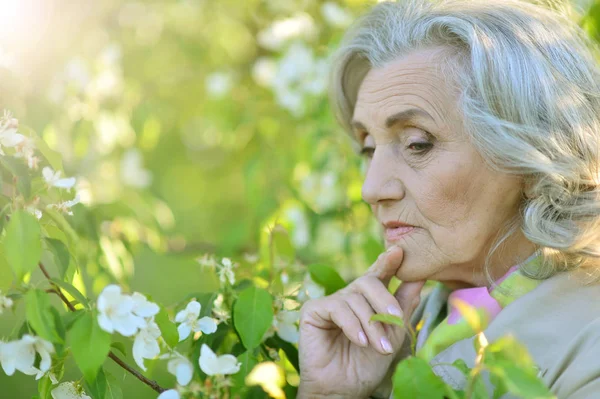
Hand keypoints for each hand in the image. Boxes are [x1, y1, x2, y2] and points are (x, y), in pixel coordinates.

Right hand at [298, 246, 425, 398]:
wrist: (343, 389)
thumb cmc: (368, 364)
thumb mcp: (393, 334)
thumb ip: (404, 306)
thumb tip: (420, 278)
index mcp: (367, 299)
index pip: (377, 275)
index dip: (387, 262)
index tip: (399, 252)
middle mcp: (348, 296)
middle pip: (368, 281)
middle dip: (385, 300)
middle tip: (397, 320)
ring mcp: (330, 302)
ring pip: (355, 298)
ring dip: (371, 324)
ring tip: (379, 346)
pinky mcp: (313, 310)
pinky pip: (337, 308)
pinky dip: (352, 325)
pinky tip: (360, 341)